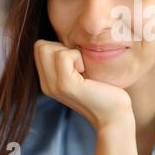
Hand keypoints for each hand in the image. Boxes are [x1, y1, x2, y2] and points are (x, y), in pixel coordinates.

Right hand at [34, 40, 140, 154]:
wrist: (114, 116)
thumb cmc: (106, 91)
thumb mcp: (83, 72)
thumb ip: (70, 60)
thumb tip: (71, 38)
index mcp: (49, 81)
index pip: (40, 48)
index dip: (60, 47)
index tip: (78, 62)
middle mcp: (47, 84)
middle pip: (40, 46)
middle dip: (62, 47)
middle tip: (81, 65)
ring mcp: (54, 86)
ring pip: (47, 48)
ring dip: (71, 52)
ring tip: (84, 69)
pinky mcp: (65, 85)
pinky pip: (63, 56)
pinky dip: (77, 57)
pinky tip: (86, 72)